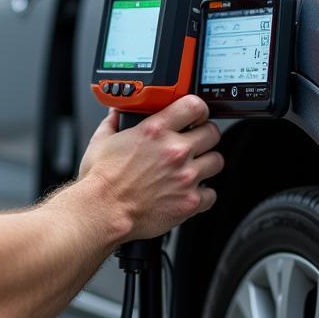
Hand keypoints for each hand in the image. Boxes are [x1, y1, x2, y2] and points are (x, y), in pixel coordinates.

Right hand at [78, 95, 222, 239]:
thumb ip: (113, 123)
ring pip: (216, 161)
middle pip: (212, 132)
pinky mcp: (189, 201)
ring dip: (207, 163)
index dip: (198, 109)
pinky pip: (211, 194)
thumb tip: (116, 113)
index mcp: (156, 131)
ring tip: (194, 168)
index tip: (196, 115)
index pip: (194, 106)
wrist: (102, 211)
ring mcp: (185, 176)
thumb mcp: (102, 141)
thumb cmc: (101, 181)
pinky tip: (189, 192)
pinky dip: (203, 194)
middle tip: (196, 143)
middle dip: (205, 136)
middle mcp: (175, 151)